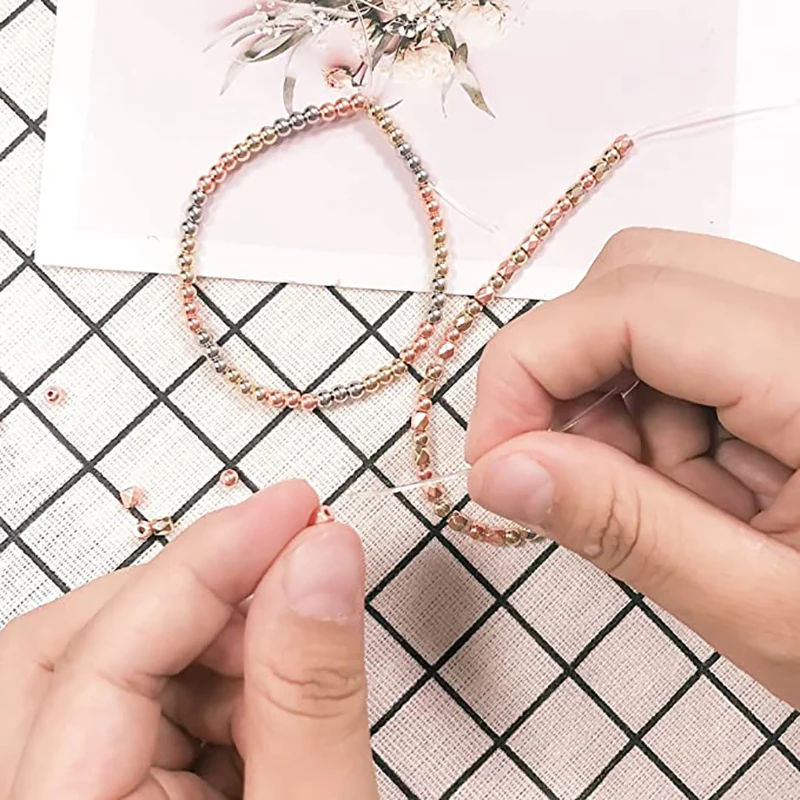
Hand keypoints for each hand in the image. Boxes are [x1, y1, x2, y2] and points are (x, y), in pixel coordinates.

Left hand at [0, 481, 377, 798]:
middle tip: (293, 574)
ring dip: (216, 646)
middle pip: (69, 650)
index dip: (205, 562)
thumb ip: (310, 695)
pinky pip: (143, 712)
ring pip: (111, 673)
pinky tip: (279, 715)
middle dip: (193, 596)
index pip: (105, 656)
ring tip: (301, 673)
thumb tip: (322, 552)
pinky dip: (220, 690)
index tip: (294, 509)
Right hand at [467, 228, 799, 708]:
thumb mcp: (770, 613)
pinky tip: (682, 482)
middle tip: (554, 469)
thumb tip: (501, 471)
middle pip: (640, 272)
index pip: (636, 302)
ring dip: (608, 397)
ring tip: (647, 497)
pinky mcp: (790, 351)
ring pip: (653, 301)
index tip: (494, 461)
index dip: (531, 367)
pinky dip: (646, 408)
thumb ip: (629, 530)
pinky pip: (683, 342)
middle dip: (565, 368)